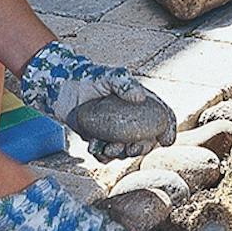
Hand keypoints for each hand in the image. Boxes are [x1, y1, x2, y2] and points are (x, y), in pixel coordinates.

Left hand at [18, 40, 175, 159]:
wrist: (62, 87)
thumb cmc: (89, 77)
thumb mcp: (108, 75)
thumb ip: (124, 83)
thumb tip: (139, 97)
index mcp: (141, 105)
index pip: (163, 118)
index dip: (169, 130)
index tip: (167, 140)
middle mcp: (131, 121)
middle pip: (146, 141)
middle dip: (142, 149)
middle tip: (132, 149)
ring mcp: (115, 133)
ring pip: (125, 151)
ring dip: (120, 154)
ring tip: (109, 147)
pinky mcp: (99, 140)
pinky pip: (105, 155)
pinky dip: (102, 155)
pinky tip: (95, 147)